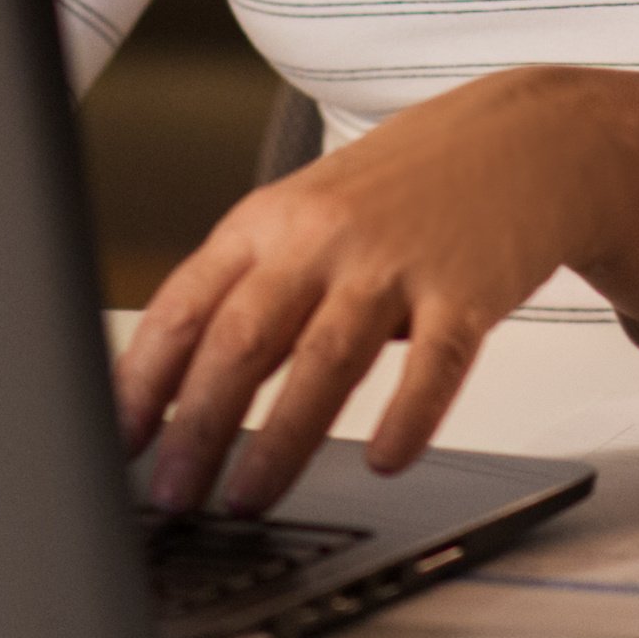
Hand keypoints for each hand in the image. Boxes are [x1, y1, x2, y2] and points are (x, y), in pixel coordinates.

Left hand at [117, 65, 638, 514]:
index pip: (186, 305)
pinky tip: (385, 461)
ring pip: (324, 361)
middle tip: (174, 493)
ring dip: (281, 441)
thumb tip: (182, 390)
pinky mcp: (467, 291)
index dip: (144, 378)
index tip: (117, 440)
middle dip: (199, 426)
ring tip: (249, 499)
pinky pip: (433, 365)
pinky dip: (406, 419)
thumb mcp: (308, 216)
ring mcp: (395, 263)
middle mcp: (323, 238)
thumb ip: (253, 286)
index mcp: (268, 221)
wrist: (522, 138)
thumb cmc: (403, 189)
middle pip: (243, 339)